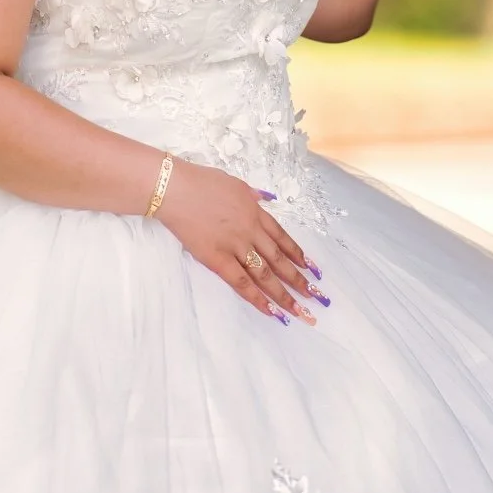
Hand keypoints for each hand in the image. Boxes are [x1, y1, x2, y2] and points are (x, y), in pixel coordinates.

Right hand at [154, 157, 327, 324]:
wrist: (175, 188)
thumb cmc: (200, 182)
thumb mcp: (234, 183)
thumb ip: (251, 195)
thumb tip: (265, 198)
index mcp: (256, 212)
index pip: (283, 238)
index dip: (298, 255)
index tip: (312, 269)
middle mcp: (251, 231)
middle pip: (279, 259)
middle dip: (299, 280)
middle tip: (316, 297)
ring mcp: (235, 246)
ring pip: (265, 274)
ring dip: (284, 294)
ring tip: (300, 311)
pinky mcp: (217, 259)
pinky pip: (241, 282)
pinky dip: (256, 297)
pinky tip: (270, 311)